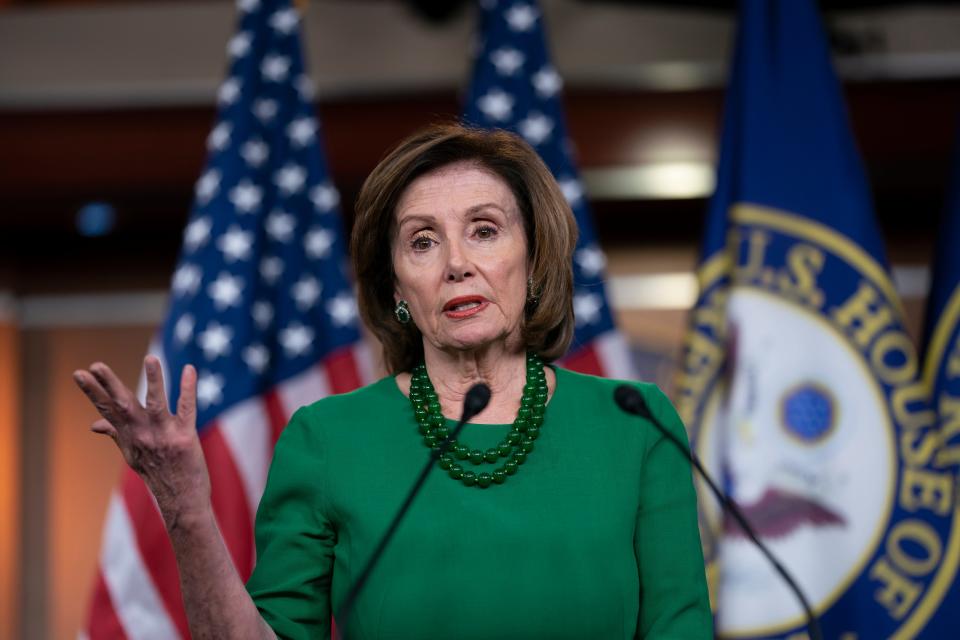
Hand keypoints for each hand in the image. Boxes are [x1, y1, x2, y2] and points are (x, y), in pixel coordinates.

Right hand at [73, 356, 210, 525]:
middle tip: (94, 365)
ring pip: (157, 403)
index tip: (78, 373)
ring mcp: (164, 436)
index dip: (93, 392)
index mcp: (128, 437)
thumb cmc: (158, 474)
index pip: (107, 410)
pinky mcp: (185, 438)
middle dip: (109, 385)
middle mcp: (142, 436)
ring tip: (150, 357)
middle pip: (123, 405)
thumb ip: (116, 434)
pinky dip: (188, 389)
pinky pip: (187, 409)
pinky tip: (188, 369)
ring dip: (154, 380)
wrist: (181, 502)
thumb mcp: (132, 455)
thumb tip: (94, 424)